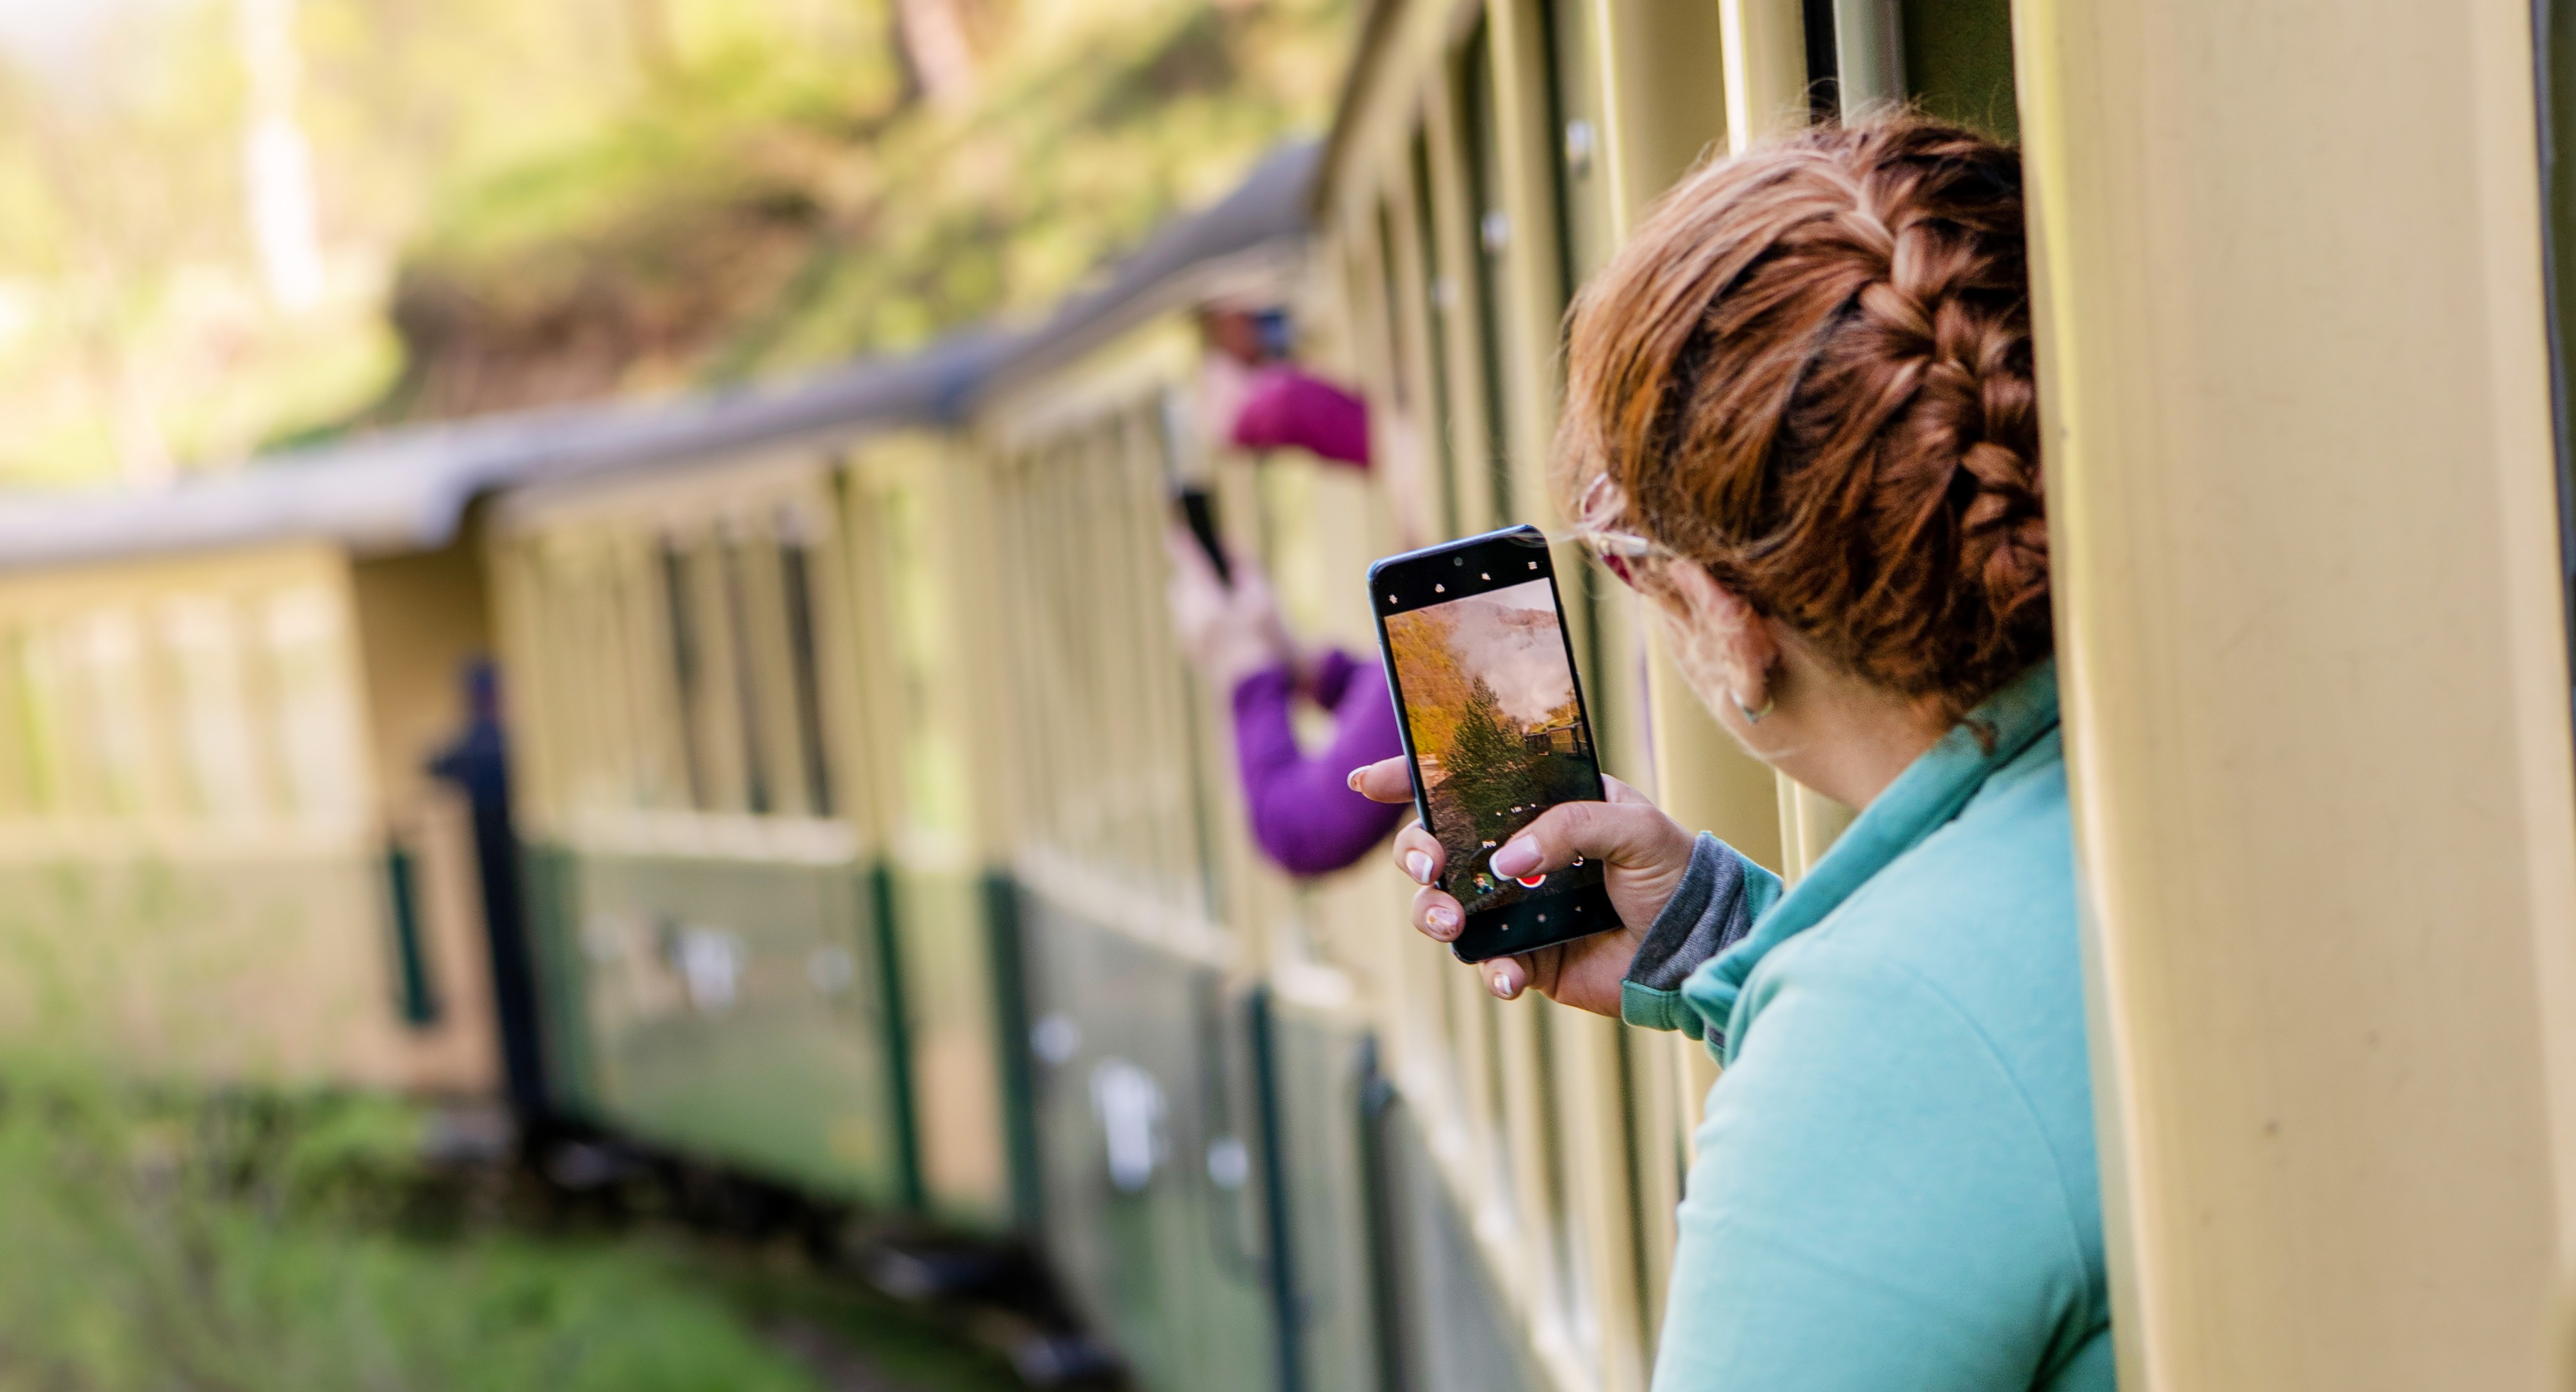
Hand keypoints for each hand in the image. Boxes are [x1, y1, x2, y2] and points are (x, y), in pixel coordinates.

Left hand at [1165, 526, 1292, 686]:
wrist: (1261, 694)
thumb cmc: (1270, 645)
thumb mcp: (1266, 602)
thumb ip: (1247, 572)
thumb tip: (1232, 553)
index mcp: (1208, 604)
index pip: (1191, 563)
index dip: (1184, 545)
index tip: (1176, 531)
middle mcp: (1192, 621)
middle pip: (1183, 584)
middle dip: (1193, 573)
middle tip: (1209, 566)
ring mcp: (1190, 640)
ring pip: (1183, 606)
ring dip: (1196, 595)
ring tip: (1218, 594)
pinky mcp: (1194, 655)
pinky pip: (1188, 625)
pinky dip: (1200, 617)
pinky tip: (1219, 621)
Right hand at [1348, 760, 1696, 1016]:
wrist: (1699, 949)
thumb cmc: (1673, 874)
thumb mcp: (1633, 827)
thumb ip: (1569, 827)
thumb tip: (1505, 862)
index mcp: (1538, 805)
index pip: (1466, 783)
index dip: (1410, 777)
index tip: (1367, 781)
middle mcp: (1517, 853)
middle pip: (1436, 844)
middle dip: (1415, 852)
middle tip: (1431, 867)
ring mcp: (1515, 907)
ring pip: (1443, 905)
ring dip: (1433, 914)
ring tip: (1453, 927)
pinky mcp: (1526, 957)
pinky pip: (1486, 964)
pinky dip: (1491, 972)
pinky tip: (1513, 977)